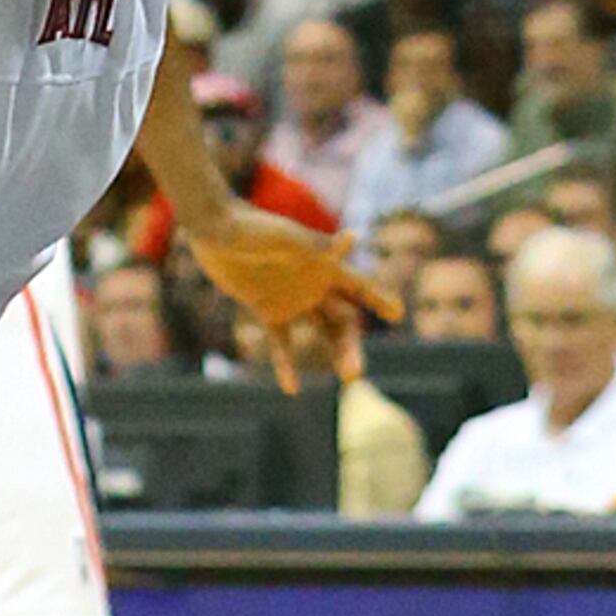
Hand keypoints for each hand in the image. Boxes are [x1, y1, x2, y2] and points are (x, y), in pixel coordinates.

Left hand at [185, 205, 397, 393]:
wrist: (217, 229)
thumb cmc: (254, 226)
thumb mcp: (287, 237)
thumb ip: (317, 246)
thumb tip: (353, 239)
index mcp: (325, 264)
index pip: (360, 285)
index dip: (379, 298)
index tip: (398, 313)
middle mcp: (314, 284)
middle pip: (344, 319)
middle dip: (352, 344)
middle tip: (355, 372)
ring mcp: (293, 299)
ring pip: (323, 332)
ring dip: (337, 353)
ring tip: (350, 377)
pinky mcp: (268, 310)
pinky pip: (282, 342)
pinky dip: (286, 364)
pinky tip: (291, 388)